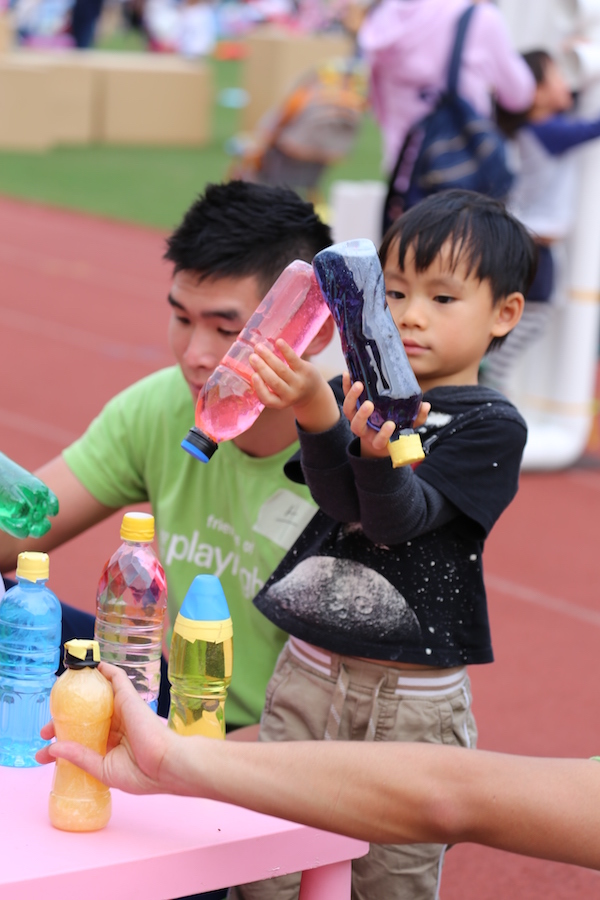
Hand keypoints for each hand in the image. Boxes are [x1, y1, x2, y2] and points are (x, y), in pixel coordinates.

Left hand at [35, 663, 186, 795]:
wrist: (164, 765)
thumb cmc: (141, 774)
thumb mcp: (103, 769)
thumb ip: (79, 757)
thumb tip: (52, 749)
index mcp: (112, 745)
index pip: (83, 739)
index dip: (63, 741)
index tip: (43, 751)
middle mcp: (116, 725)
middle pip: (85, 717)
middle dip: (63, 722)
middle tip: (45, 730)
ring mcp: (121, 710)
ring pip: (97, 696)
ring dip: (78, 694)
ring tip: (57, 698)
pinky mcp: (128, 697)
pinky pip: (115, 678)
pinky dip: (103, 670)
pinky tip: (87, 666)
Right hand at [250, 340, 338, 432]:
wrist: (312, 392)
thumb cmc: (287, 390)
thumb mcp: (278, 395)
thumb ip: (265, 385)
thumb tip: (250, 366)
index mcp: (280, 403)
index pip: (267, 399)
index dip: (260, 387)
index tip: (254, 375)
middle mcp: (290, 395)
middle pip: (274, 381)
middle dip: (262, 368)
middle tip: (252, 357)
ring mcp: (299, 383)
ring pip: (282, 369)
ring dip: (269, 357)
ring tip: (259, 348)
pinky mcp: (305, 371)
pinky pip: (294, 360)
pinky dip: (285, 350)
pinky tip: (278, 342)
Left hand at [342, 373, 429, 458]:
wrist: (375, 436)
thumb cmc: (394, 431)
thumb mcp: (406, 428)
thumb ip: (416, 418)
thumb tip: (426, 405)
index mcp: (378, 439)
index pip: (379, 441)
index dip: (383, 434)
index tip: (390, 425)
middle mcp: (364, 431)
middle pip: (357, 426)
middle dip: (362, 415)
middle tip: (369, 404)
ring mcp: (355, 420)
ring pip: (349, 412)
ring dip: (352, 398)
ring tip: (359, 384)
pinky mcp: (351, 409)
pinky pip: (347, 398)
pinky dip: (346, 387)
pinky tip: (348, 374)